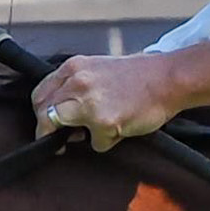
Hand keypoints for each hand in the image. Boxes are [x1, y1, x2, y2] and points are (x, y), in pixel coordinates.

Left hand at [32, 50, 200, 148]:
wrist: (169, 79)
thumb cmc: (141, 76)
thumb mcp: (99, 69)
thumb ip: (77, 85)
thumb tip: (63, 110)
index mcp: (74, 67)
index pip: (40, 93)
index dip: (41, 112)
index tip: (47, 124)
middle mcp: (77, 82)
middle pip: (44, 112)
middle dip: (48, 130)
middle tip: (62, 139)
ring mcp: (89, 103)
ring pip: (60, 127)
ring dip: (73, 136)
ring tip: (97, 130)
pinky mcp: (104, 122)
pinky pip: (95, 143)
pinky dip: (106, 142)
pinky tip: (121, 128)